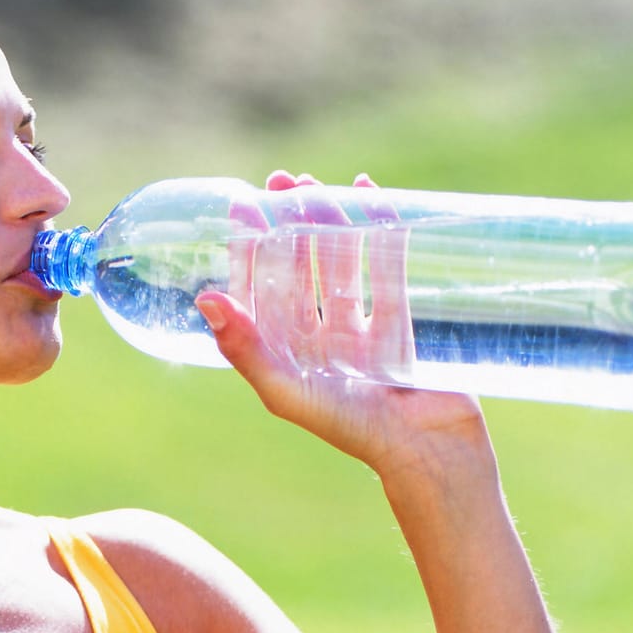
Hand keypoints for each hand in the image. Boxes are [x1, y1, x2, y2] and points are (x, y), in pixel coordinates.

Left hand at [200, 170, 490, 487]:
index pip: (261, 289)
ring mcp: (363, 330)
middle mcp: (320, 338)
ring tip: (321, 183)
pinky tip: (373, 199)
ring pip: (343, 263)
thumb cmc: (350, 428)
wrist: (426, 452)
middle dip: (290, 223)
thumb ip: (244, 349)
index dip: (251, 247)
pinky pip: (389, 268)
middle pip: (300, 268)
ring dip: (332, 222)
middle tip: (283, 180)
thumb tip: (206, 299)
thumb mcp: (286, 389)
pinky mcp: (404, 325)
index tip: (244, 206)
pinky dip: (382, 233)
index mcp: (286, 353)